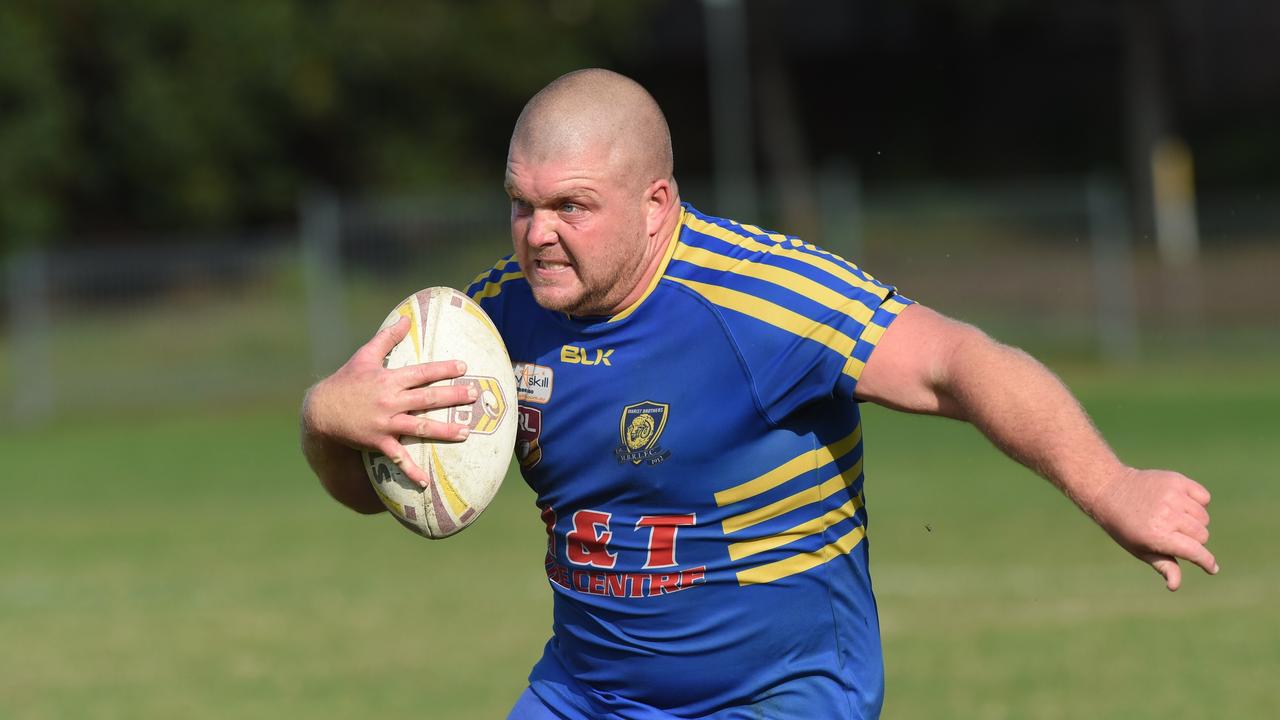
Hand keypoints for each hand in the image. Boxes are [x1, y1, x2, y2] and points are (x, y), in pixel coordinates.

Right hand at [302, 315, 474, 486]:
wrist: (321, 411)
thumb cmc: (345, 382)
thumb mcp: (364, 356)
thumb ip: (387, 338)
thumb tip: (405, 319)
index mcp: (389, 379)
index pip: (422, 372)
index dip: (444, 369)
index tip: (464, 367)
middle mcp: (390, 400)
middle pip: (428, 398)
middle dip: (453, 396)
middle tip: (475, 395)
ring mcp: (385, 423)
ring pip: (420, 426)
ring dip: (444, 431)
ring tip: (466, 433)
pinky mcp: (378, 442)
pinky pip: (398, 457)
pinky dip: (411, 470)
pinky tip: (426, 481)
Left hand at [1089, 467, 1216, 590]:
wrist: (1110, 490)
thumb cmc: (1125, 526)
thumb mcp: (1140, 549)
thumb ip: (1163, 566)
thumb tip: (1175, 586)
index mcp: (1158, 536)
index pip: (1195, 552)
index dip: (1206, 562)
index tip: (1211, 568)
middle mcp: (1167, 515)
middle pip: (1202, 535)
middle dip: (1194, 539)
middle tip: (1174, 534)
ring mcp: (1172, 496)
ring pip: (1204, 517)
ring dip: (1195, 520)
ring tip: (1174, 518)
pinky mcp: (1176, 480)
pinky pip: (1203, 496)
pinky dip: (1198, 501)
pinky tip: (1181, 503)